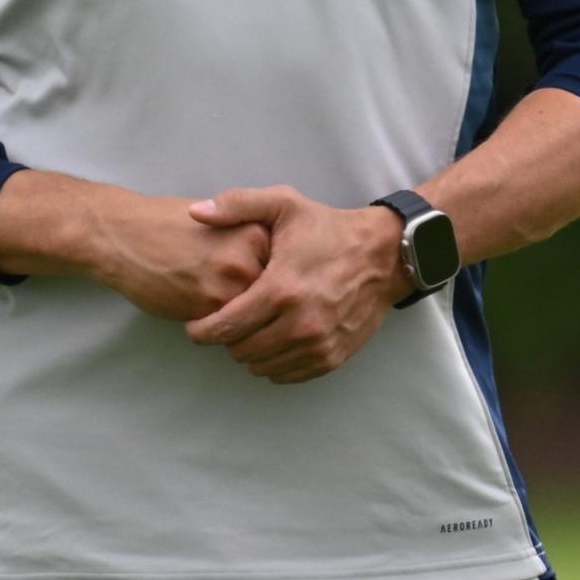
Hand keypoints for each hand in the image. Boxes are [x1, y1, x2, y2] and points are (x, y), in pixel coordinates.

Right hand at [88, 193, 269, 322]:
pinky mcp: (208, 305)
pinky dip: (213, 324)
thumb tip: (278, 281)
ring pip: (250, 318)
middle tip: (219, 287)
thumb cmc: (169, 227)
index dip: (264, 281)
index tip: (241, 274)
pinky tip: (191, 301)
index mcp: (258, 231)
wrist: (124, 234)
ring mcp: (230, 283)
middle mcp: (250, 256)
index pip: (282, 273)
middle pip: (269, 299)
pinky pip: (225, 328)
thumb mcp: (222, 222)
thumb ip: (253, 247)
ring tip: (205, 293)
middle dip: (252, 303)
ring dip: (235, 318)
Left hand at [182, 185, 411, 384]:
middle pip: (240, 350)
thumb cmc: (329, 230)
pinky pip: (287, 375)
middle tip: (227, 323)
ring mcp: (317, 343)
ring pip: (261, 367)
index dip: (201, 331)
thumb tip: (197, 213)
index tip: (195, 326)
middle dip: (226, 340)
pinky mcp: (332, 356)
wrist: (384, 255)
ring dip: (249, 353)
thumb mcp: (285, 204)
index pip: (224, 327)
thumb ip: (237, 205)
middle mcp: (299, 323)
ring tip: (250, 332)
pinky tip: (273, 343)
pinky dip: (274, 364)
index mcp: (280, 289)